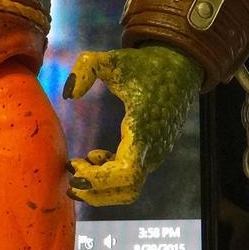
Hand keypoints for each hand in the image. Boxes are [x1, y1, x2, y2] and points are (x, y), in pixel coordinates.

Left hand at [63, 45, 201, 206]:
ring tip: (77, 166)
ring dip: (101, 185)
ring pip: (129, 188)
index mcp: (144, 130)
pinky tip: (93, 157)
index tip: (75, 168)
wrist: (180, 68)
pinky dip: (110, 177)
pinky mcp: (154, 154)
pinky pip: (133, 177)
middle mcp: (153, 148)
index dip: (99, 181)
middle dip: (96, 191)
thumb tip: (69, 95)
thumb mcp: (113, 58)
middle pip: (127, 191)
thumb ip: (86, 68)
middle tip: (70, 176)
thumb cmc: (144, 65)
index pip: (127, 174)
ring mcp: (155, 154)